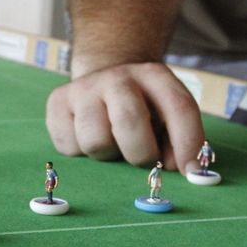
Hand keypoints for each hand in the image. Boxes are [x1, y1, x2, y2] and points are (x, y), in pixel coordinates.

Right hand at [46, 62, 202, 169]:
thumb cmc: (142, 108)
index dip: (188, 142)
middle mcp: (118, 77)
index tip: (190, 171)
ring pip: (95, 141)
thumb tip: (170, 167)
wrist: (103, 77)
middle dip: (141, 154)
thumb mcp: (166, 114)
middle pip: (129, 122)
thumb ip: (176, 140)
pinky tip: (88, 138)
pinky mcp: (57, 101)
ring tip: (112, 143)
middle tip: (144, 160)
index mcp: (154, 76)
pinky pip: (68, 146)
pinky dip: (80, 152)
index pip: (178, 107)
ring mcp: (84, 88)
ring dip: (107, 154)